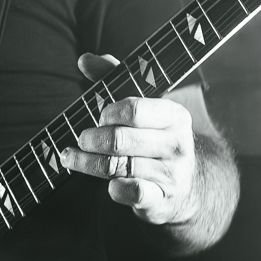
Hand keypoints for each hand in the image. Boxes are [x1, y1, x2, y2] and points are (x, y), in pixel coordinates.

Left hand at [60, 52, 198, 227]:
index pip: (134, 109)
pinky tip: (106, 183)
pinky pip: (129, 192)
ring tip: (72, 157)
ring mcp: (171, 175)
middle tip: (81, 138)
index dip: (108, 112)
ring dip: (87, 162)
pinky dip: (112, 188)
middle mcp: (177, 144)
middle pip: (120, 139)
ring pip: (117, 166)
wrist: (188, 185)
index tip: (98, 117)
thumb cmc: (155, 138)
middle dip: (91, 139)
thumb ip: (114, 79)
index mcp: (174, 115)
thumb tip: (84, 60)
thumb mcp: (144, 107)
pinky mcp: (161, 201)